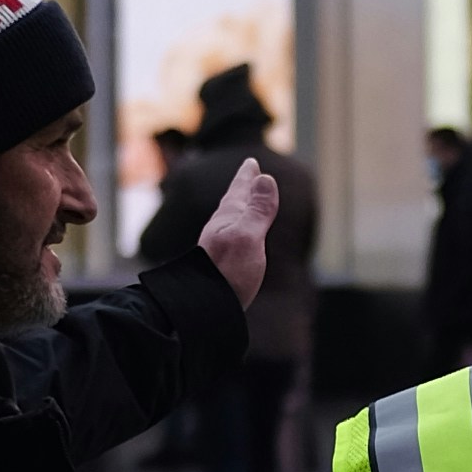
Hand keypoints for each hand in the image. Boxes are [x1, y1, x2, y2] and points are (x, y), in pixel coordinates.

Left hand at [198, 158, 275, 311]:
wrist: (205, 308)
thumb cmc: (226, 273)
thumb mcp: (247, 238)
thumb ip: (258, 210)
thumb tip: (266, 178)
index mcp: (229, 219)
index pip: (240, 191)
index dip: (247, 177)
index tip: (251, 163)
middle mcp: (221, 229)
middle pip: (233, 201)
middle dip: (242, 187)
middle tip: (248, 173)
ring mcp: (219, 247)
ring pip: (230, 218)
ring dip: (238, 206)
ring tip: (241, 200)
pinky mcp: (220, 264)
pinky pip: (230, 236)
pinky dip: (237, 227)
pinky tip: (234, 238)